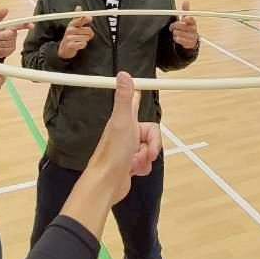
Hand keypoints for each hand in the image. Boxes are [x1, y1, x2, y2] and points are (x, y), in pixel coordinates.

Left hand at [0, 6, 29, 59]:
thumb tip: (5, 9)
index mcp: (11, 26)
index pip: (19, 25)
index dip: (26, 25)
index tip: (31, 25)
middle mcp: (13, 34)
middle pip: (10, 34)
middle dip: (0, 35)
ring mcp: (13, 42)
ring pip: (5, 42)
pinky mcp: (10, 50)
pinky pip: (3, 49)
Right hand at [57, 6, 94, 59]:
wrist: (64, 48)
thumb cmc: (71, 35)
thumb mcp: (74, 26)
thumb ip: (78, 17)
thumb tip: (78, 7)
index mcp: (72, 24)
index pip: (79, 20)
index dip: (84, 19)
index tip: (90, 18)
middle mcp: (70, 30)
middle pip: (87, 30)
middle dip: (89, 34)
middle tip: (86, 35)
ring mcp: (69, 38)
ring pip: (86, 38)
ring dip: (86, 40)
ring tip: (80, 40)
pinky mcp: (70, 45)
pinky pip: (83, 44)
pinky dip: (83, 45)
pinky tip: (79, 45)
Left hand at [84, 73, 161, 204]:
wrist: (106, 184)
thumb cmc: (112, 154)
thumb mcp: (121, 123)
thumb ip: (124, 99)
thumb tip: (123, 74)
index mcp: (123, 120)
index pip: (133, 101)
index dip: (139, 95)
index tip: (145, 87)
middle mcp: (126, 133)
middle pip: (151, 131)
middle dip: (153, 144)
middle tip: (147, 153)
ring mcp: (128, 149)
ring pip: (150, 148)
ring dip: (146, 158)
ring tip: (134, 163)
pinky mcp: (130, 163)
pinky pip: (146, 162)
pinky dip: (143, 167)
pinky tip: (133, 171)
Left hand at [169, 0, 198, 50]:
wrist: (191, 40)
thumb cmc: (188, 28)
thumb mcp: (187, 19)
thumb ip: (186, 10)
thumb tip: (186, 1)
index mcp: (192, 23)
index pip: (192, 20)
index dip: (188, 19)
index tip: (185, 18)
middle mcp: (193, 29)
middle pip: (182, 26)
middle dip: (175, 25)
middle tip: (172, 26)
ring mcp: (191, 36)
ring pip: (178, 32)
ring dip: (175, 32)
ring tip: (177, 32)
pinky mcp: (188, 43)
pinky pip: (178, 39)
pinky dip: (175, 38)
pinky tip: (177, 37)